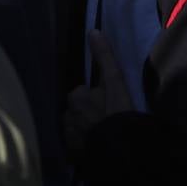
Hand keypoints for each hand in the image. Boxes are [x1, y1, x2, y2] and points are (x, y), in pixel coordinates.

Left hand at [64, 30, 134, 158]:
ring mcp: (69, 137)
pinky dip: (84, 146)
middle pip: (78, 111)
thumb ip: (104, 56)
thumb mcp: (115, 81)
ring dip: (86, 130)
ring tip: (103, 136)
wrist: (119, 148)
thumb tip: (93, 30)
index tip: (109, 105)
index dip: (96, 98)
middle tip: (107, 120)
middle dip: (88, 114)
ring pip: (77, 128)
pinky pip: (77, 147)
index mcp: (75, 97)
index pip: (83, 94)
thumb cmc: (118, 111)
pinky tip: (98, 148)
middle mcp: (67, 115)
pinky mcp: (72, 155)